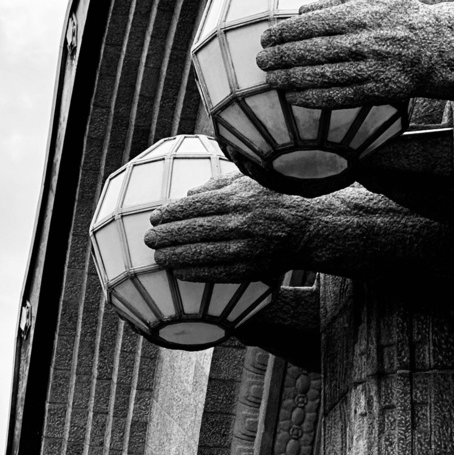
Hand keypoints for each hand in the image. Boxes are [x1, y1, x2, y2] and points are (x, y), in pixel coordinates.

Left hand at [144, 173, 311, 280]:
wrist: (305, 228)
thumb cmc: (272, 200)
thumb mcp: (248, 181)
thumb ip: (217, 185)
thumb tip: (187, 195)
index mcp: (239, 197)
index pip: (197, 205)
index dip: (172, 212)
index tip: (155, 217)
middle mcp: (242, 222)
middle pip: (196, 229)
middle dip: (168, 235)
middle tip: (149, 238)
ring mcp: (247, 247)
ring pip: (203, 253)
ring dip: (176, 256)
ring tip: (158, 256)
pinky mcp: (251, 268)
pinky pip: (218, 272)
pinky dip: (196, 272)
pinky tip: (179, 271)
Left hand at [255, 0, 430, 107]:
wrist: (437, 47)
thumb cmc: (401, 16)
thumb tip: (302, 10)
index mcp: (361, 15)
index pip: (314, 24)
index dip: (286, 32)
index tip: (267, 37)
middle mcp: (364, 41)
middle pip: (314, 51)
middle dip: (282, 56)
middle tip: (261, 60)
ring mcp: (371, 68)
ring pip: (323, 76)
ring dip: (292, 79)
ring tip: (271, 79)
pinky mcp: (377, 91)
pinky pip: (340, 97)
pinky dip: (314, 99)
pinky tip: (294, 98)